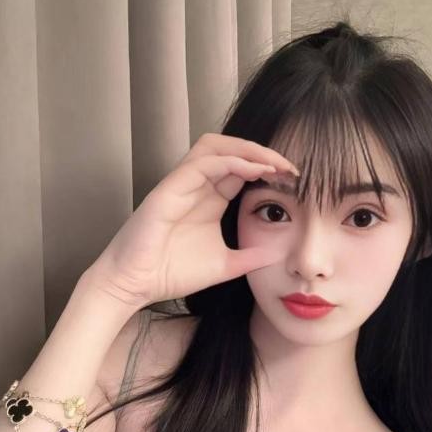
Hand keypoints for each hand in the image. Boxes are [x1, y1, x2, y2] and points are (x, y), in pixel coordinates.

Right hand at [86, 132, 298, 308]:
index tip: (295, 180)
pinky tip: (253, 171)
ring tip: (274, 163)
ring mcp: (182, 184)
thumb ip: (251, 258)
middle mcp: (197, 186)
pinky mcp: (169, 189)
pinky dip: (230, 162)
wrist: (135, 285)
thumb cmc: (171, 273)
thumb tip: (279, 256)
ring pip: (215, 146)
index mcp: (210, 199)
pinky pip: (202, 163)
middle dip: (262, 151)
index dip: (269, 168)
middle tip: (289, 167)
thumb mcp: (225, 266)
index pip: (242, 169)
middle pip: (231, 149)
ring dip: (248, 149)